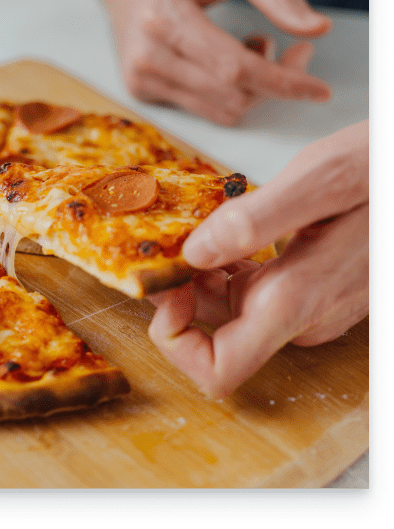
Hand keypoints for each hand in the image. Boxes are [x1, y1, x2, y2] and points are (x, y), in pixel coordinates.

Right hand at [80, 0, 332, 124]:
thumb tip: (318, 31)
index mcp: (164, 18)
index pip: (233, 68)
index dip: (283, 81)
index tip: (319, 89)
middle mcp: (146, 56)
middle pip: (233, 95)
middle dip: (276, 81)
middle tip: (296, 49)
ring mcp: (139, 78)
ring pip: (222, 110)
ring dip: (254, 88)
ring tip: (252, 45)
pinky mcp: (140, 90)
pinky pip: (205, 110)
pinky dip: (229, 92)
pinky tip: (225, 59)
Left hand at [147, 121, 368, 396]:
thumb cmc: (381, 172)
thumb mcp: (322, 180)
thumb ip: (256, 221)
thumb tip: (195, 253)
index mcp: (294, 300)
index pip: (219, 369)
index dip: (177, 339)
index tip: (167, 285)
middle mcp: (300, 314)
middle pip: (215, 328)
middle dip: (182, 287)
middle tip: (168, 237)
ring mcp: (307, 302)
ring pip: (231, 302)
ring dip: (202, 268)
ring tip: (192, 221)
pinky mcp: (312, 283)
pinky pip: (254, 283)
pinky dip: (227, 258)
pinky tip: (225, 222)